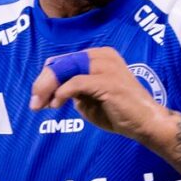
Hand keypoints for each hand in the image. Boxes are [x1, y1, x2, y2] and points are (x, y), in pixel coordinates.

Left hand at [31, 47, 174, 145]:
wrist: (146, 124)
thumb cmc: (121, 113)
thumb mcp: (90, 99)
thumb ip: (74, 90)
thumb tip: (54, 90)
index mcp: (99, 56)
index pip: (64, 60)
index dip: (47, 77)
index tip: (38, 97)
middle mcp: (102, 56)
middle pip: (62, 62)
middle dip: (43, 82)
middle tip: (34, 102)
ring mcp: (106, 66)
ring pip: (66, 70)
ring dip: (49, 88)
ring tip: (41, 104)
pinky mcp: (107, 81)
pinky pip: (76, 83)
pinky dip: (62, 94)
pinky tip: (56, 105)